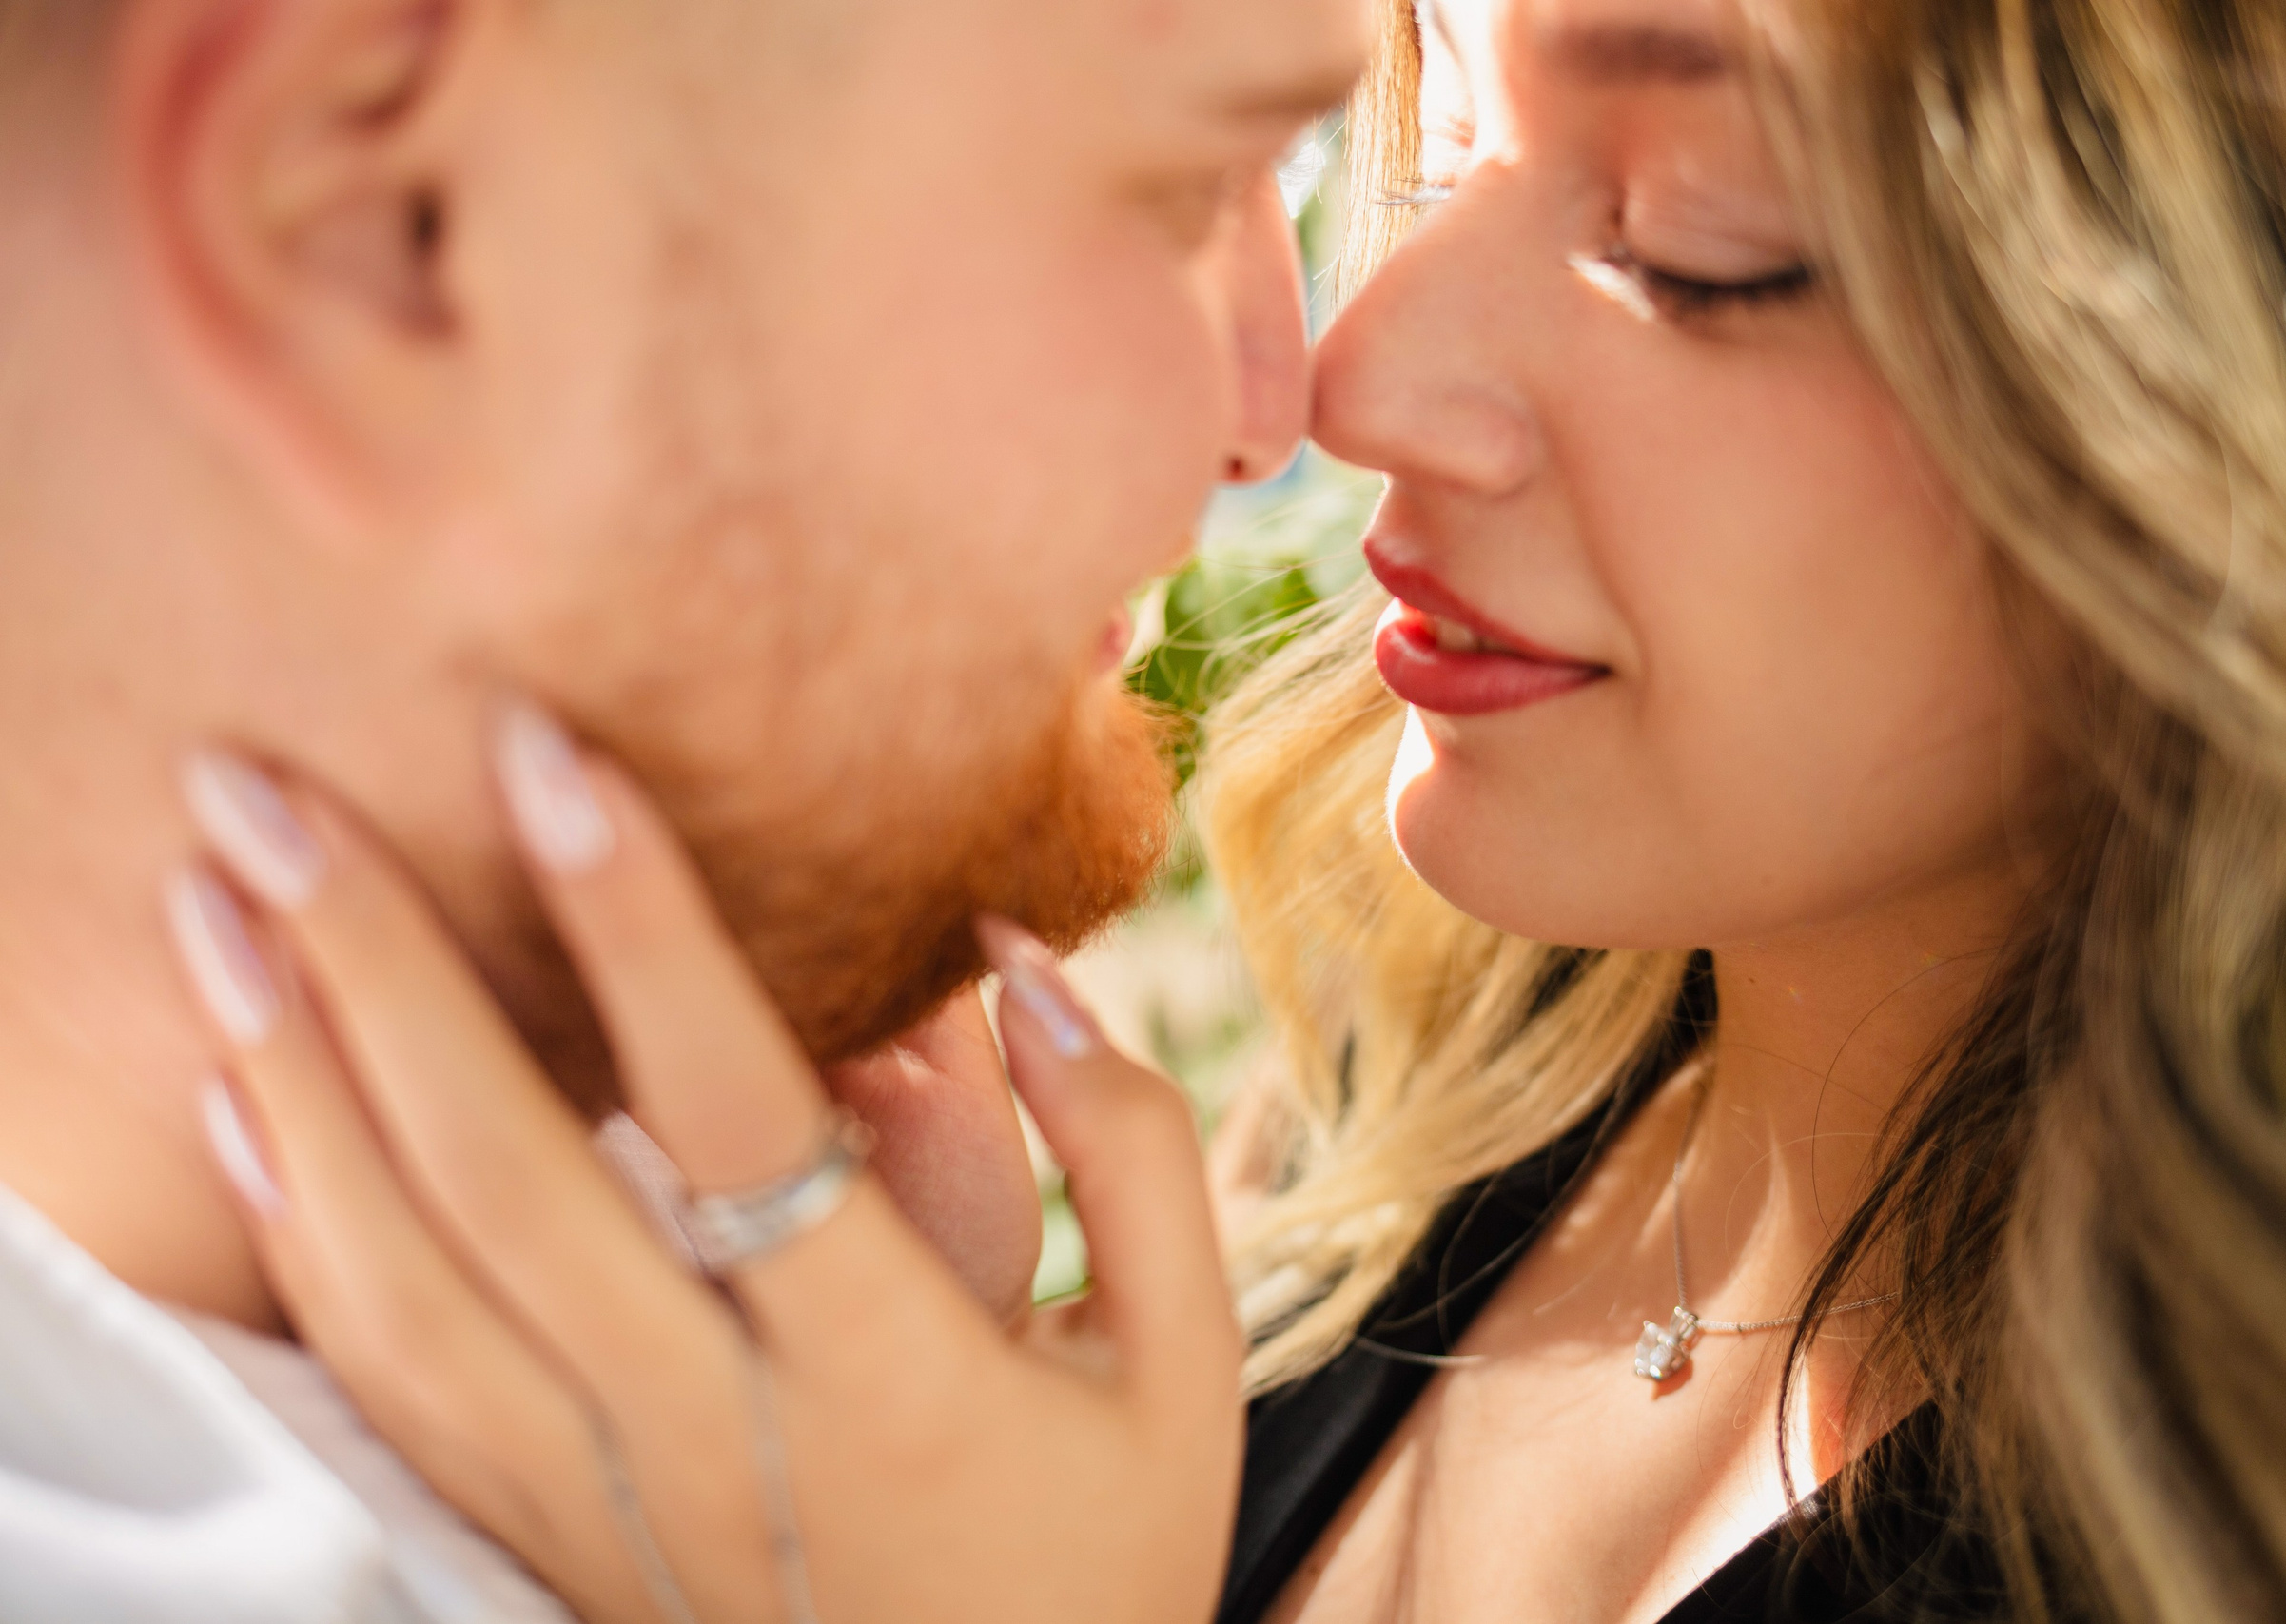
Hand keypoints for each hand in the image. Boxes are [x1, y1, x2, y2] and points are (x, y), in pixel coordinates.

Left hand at [166, 708, 1243, 1623]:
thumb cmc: (1100, 1558)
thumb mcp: (1186, 1370)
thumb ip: (1132, 1148)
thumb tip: (1013, 955)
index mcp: (895, 1381)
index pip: (746, 1125)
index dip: (646, 936)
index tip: (552, 759)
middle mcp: (722, 1437)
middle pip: (513, 1184)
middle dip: (381, 967)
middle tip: (267, 786)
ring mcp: (611, 1499)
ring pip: (408, 1281)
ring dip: (298, 1079)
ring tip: (216, 901)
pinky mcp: (547, 1533)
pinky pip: (389, 1382)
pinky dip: (298, 1233)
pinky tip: (245, 1096)